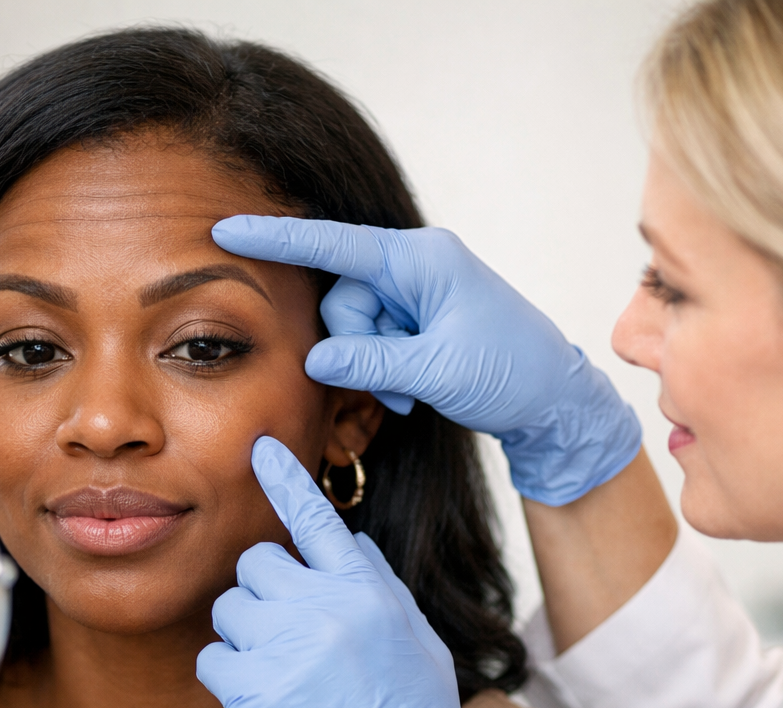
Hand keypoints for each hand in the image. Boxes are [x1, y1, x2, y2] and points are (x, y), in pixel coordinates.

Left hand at [197, 436, 503, 707]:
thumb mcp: (418, 645)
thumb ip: (379, 588)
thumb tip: (347, 541)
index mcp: (370, 592)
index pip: (319, 519)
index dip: (286, 481)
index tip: (261, 448)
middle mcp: (327, 607)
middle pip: (258, 562)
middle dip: (265, 595)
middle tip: (290, 640)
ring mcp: (287, 646)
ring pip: (230, 608)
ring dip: (245, 637)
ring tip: (284, 679)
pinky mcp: (252, 689)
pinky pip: (213, 658)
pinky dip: (231, 680)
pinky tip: (266, 707)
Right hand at [212, 216, 641, 505]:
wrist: (557, 403)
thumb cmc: (512, 375)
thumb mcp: (437, 370)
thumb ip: (369, 361)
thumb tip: (314, 359)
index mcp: (423, 259)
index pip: (335, 244)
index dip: (276, 239)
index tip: (225, 229)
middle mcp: (417, 268)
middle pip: (342, 299)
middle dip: (355, 347)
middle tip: (396, 387)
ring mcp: (419, 294)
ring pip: (354, 327)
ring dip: (372, 367)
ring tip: (413, 393)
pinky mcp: (421, 321)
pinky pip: (375, 342)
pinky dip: (385, 371)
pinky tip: (417, 392)